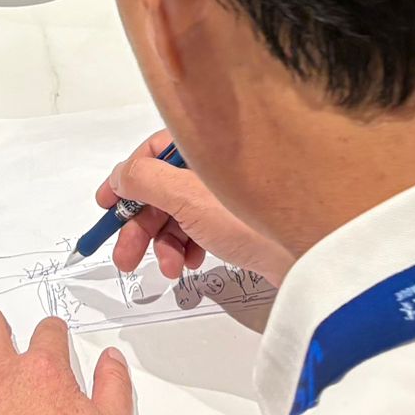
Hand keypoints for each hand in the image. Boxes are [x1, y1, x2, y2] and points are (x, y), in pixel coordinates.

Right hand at [95, 131, 292, 286]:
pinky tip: (193, 263)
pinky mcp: (238, 220)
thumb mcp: (187, 197)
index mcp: (202, 146)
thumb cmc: (253, 220)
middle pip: (161, 190)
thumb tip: (120, 175)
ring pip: (178, 215)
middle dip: (140, 225)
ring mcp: (226, 193)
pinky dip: (188, 248)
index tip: (106, 206)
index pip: (151, 153)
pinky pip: (199, 230)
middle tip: (125, 257)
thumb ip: (145, 180)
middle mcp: (214, 164)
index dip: (125, 180)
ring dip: (164, 243)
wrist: (308, 255)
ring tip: (169, 268)